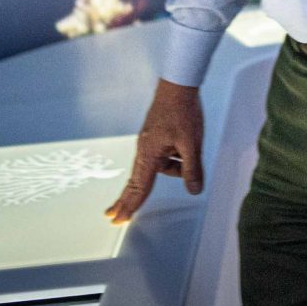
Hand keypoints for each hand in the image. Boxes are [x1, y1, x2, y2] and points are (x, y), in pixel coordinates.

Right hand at [106, 78, 203, 224]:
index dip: (130, 205)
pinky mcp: (155, 137)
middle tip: (112, 216)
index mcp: (149, 154)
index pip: (139, 187)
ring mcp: (148, 143)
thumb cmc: (182, 112)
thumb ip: (192, 169)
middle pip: (134, 182)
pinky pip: (162, 156)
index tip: (118, 218)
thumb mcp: (192, 144)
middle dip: (126, 200)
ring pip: (160, 167)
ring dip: (175, 167)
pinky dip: (173, 159)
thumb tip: (194, 190)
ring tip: (190, 148)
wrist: (177, 86)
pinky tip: (185, 148)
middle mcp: (144, 151)